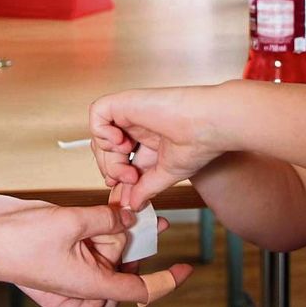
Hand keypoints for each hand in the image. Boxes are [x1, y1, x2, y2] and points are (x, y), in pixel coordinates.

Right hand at [0, 205, 190, 305]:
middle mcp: (85, 287)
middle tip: (147, 214)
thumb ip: (107, 218)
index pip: (141, 289)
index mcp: (91, 285)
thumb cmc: (19, 240)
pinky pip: (93, 253)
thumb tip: (129, 215)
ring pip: (110, 258)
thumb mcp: (71, 220)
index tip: (186, 268)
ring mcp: (75, 279)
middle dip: (137, 240)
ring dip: (118, 234)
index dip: (168, 280)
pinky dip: (102, 235)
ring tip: (124, 205)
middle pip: (126, 266)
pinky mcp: (65, 268)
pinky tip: (108, 212)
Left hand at [89, 85, 228, 209]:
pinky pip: (97, 113)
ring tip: (129, 167)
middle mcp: (136, 126)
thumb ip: (146, 188)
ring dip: (109, 158)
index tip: (126, 194)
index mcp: (146, 140)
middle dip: (112, 171)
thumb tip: (132, 205)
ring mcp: (130, 113)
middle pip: (106, 151)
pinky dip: (102, 132)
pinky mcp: (124, 101)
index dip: (117, 177)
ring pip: (99, 136)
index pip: (119, 160)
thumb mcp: (166, 173)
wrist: (208, 125)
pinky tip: (121, 142)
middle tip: (129, 181)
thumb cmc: (198, 143)